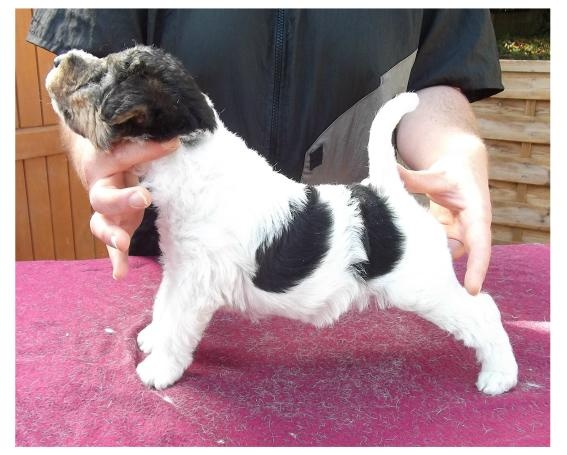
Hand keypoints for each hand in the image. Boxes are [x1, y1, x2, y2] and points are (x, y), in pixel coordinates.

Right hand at [64, 127, 179, 278]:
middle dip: (123, 199)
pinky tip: (120, 275)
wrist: (98, 164)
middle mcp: (101, 188)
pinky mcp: (114, 226)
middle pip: (104, 197)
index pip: (125, 155)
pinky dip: (116, 261)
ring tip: (122, 243)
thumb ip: (151, 145)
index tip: (173, 144)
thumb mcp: (133, 144)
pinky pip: (111, 247)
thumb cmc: (123, 151)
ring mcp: (106, 211)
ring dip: (111, 235)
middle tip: (144, 198)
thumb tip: (177, 140)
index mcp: (105, 162)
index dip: (148, 150)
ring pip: (100, 224)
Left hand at [397, 147, 491, 295]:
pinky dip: (422, 254)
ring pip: (445, 255)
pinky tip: (402, 258)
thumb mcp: (436, 173)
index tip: (472, 290)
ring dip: (430, 264)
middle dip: (448, 275)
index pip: (480, 243)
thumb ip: (413, 178)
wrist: (462, 166)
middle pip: (462, 256)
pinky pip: (436, 250)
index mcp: (477, 213)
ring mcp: (458, 233)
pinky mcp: (446, 235)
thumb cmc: (455, 171)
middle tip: (427, 292)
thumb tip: (390, 172)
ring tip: (407, 274)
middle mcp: (471, 228)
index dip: (477, 267)